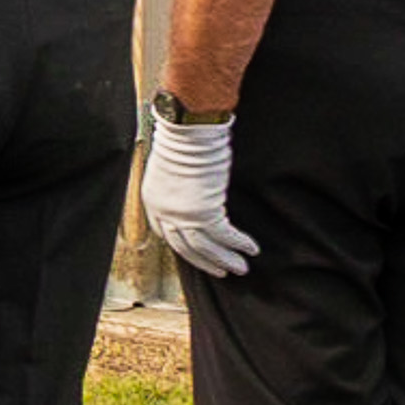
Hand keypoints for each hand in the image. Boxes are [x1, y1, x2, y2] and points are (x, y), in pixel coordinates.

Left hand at [143, 114, 248, 276]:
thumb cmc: (183, 143)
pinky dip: (239, 243)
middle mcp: (164, 212)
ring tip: (241, 268)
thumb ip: (178, 187)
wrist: (188, 134)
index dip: (182, 246)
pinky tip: (252, 249)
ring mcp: (182, 215)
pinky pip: (224, 235)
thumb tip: (193, 194)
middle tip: (223, 270)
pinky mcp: (204, 212)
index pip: (165, 233)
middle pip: (184, 247)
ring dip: (225, 259)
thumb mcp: (171, 169)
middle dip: (206, 261)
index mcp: (152, 200)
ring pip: (204, 247)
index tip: (196, 254)